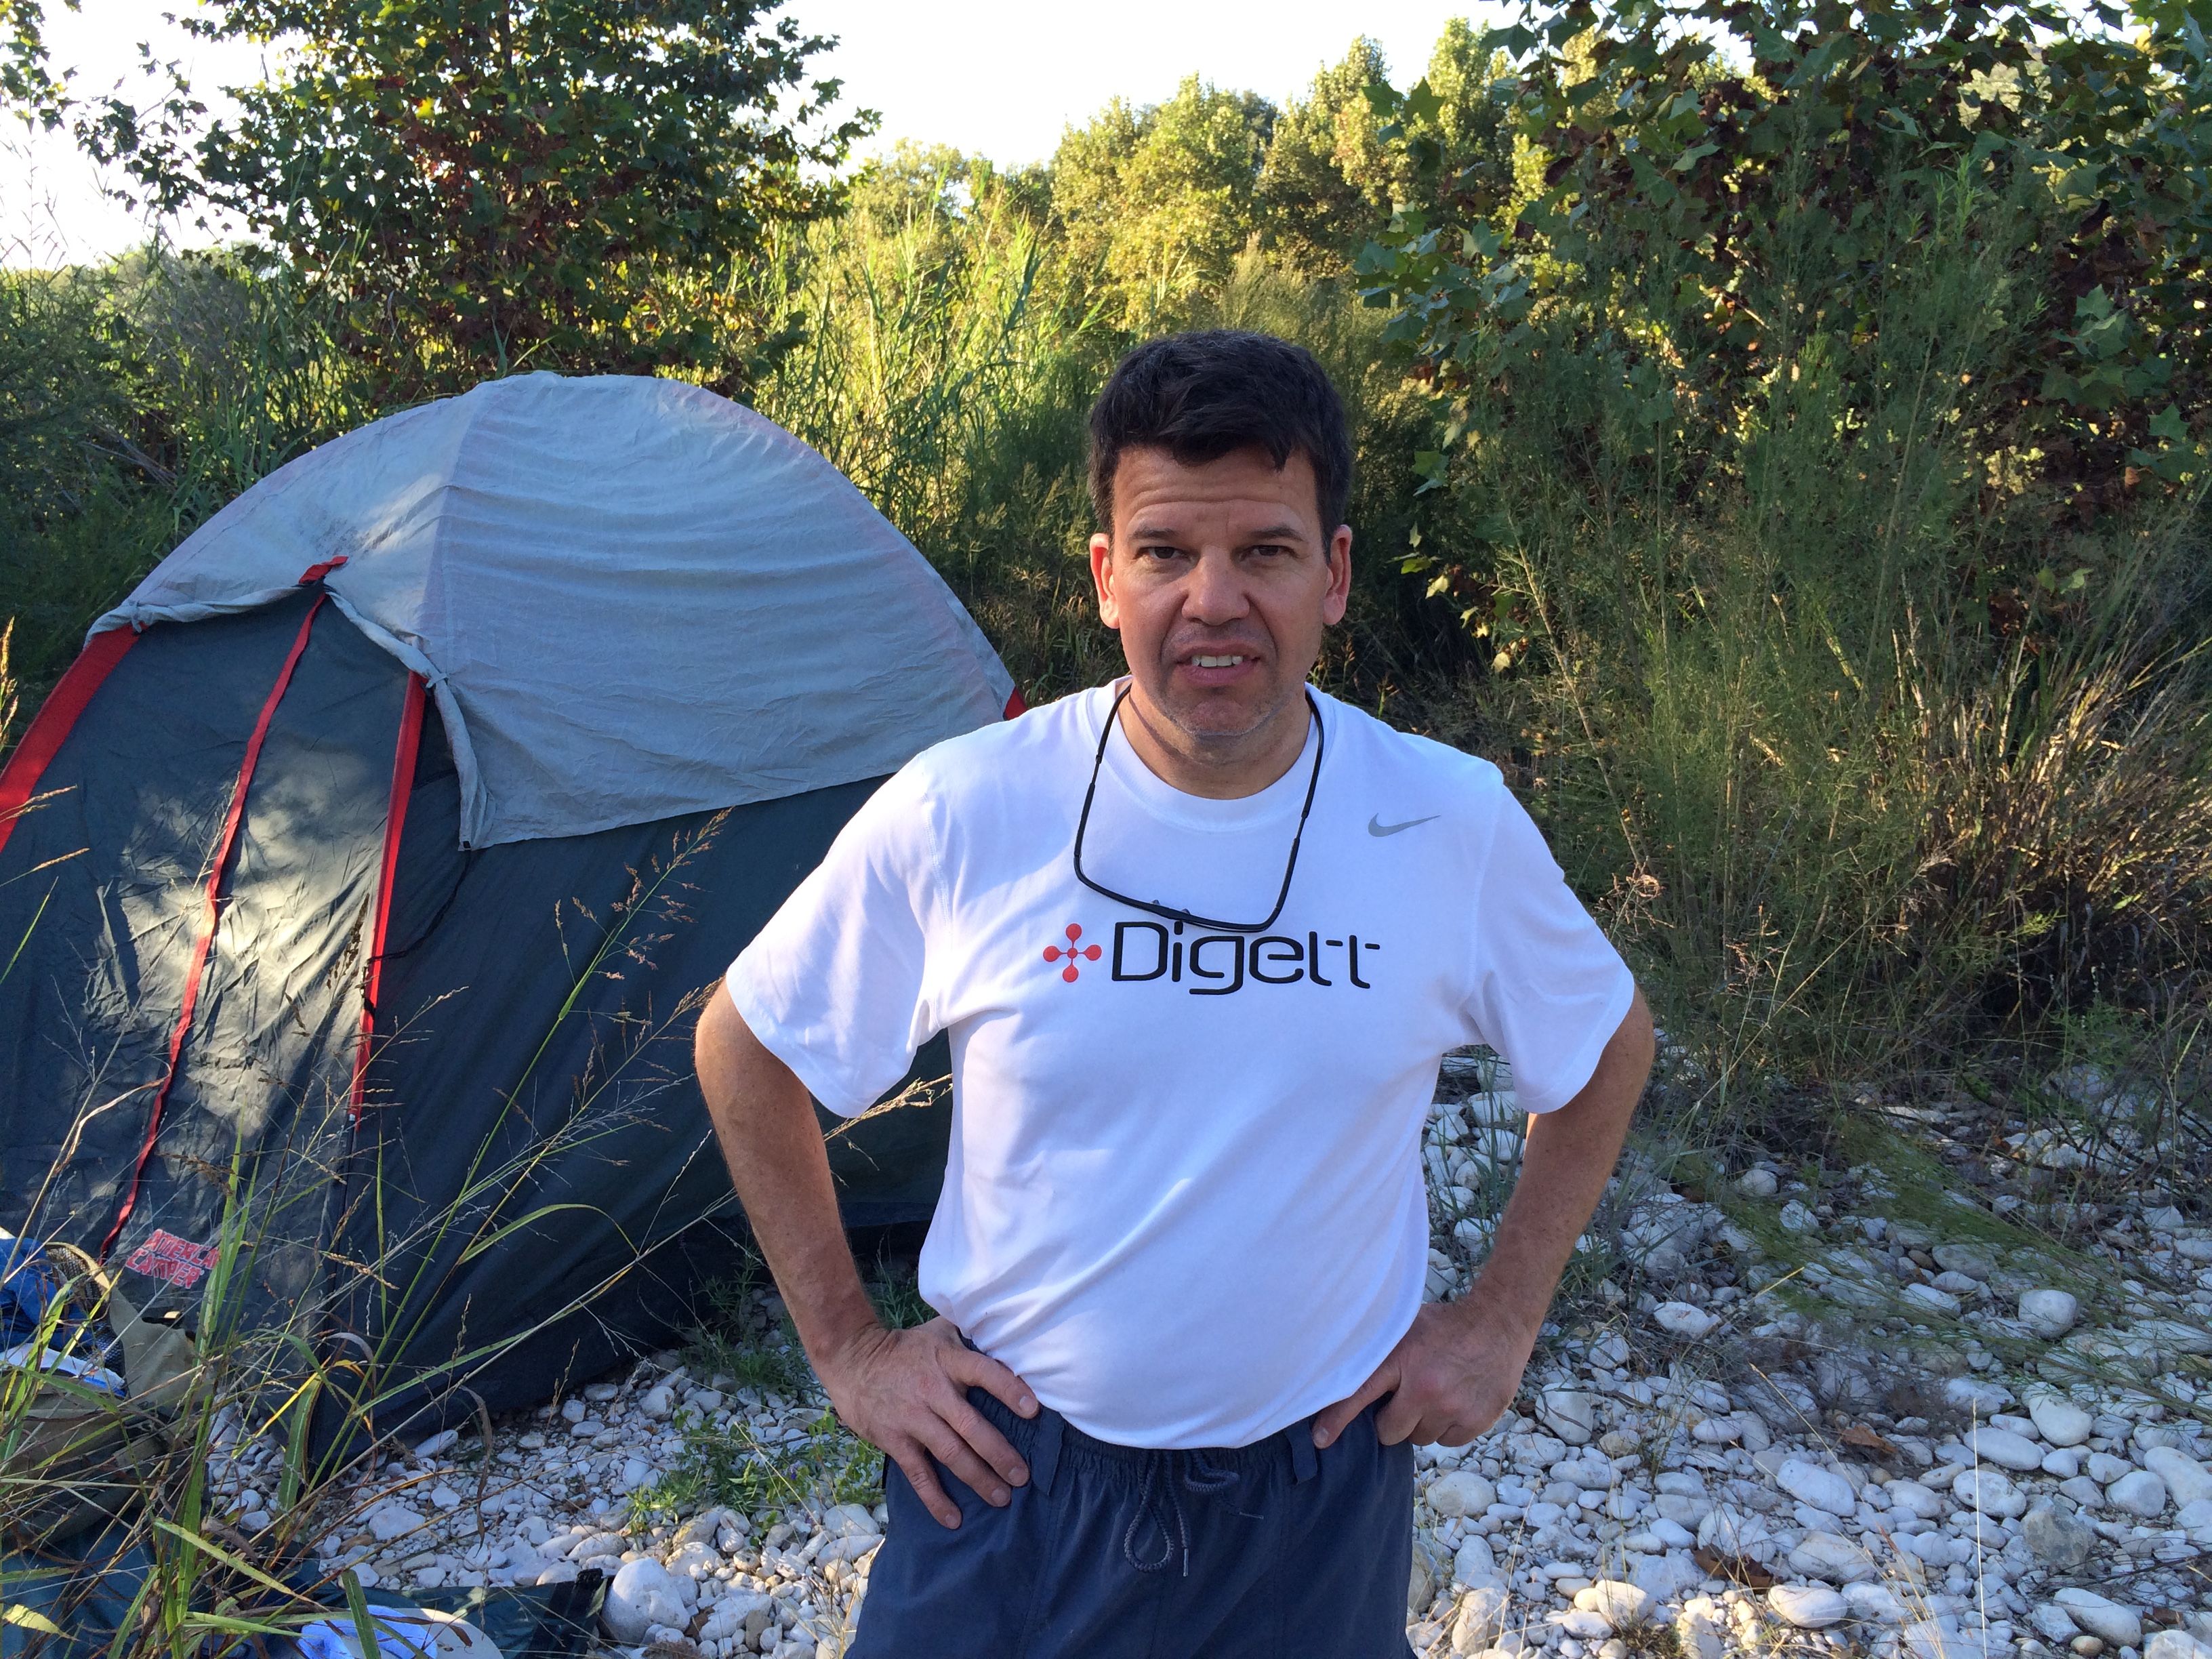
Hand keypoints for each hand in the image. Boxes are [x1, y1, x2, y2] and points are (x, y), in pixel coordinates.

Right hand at [816, 1316, 1038, 1527]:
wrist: (851, 1358)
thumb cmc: (904, 1347)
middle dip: (999, 1454)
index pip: (985, 1372)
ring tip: (1001, 1498)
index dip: (1009, 1389)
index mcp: (948, 1361)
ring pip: (951, 1453)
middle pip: (971, 1426)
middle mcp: (933, 1390)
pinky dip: (936, 1498)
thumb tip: (1007, 1344)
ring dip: (978, 1478)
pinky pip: (919, 1473)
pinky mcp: (895, 1439)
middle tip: (1023, 1477)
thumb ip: (969, 1339)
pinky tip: (954, 1519)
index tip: (1033, 1411)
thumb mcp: (938, 1331)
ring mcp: (913, 1418)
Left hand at [1311, 1298, 1537, 1449]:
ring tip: (1436, 1394)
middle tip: (1406, 1397)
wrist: (1500, 1323)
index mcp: (1402, 1359)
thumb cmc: (1446, 1326)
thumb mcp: (1406, 1326)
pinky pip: (1447, 1442)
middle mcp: (1425, 1387)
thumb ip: (1381, 1353)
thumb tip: (1342, 1374)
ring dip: (1422, 1423)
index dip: (1336, 1420)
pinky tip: (1455, 1401)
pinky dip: (1448, 1428)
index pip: (1359, 1394)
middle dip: (1393, 1421)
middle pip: (1390, 1431)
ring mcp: (1452, 1407)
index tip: (1320, 1440)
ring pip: (1420, 1438)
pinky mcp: (1476, 1420)